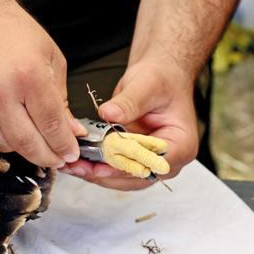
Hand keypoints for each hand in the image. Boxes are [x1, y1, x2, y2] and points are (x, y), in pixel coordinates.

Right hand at [0, 4, 86, 167]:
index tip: (72, 154)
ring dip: (23, 148)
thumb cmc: (13, 31)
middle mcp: (0, 92)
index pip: (51, 125)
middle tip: (58, 159)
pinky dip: (1, 132)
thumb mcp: (50, 58)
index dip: (64, 145)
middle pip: (27, 143)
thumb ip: (61, 99)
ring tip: (36, 141)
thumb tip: (71, 131)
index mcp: (29, 76)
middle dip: (47, 158)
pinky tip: (12, 122)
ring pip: (4, 143)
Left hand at [63, 59, 198, 189]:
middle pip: (135, 177)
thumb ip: (129, 102)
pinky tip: (77, 161)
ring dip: (96, 173)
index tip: (103, 166)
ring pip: (122, 178)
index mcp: (181, 143)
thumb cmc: (162, 79)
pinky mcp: (133, 158)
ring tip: (72, 166)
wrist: (159, 75)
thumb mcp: (147, 85)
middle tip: (79, 167)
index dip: (127, 168)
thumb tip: (109, 114)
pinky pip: (114, 168)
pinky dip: (95, 166)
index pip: (153, 164)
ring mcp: (149, 160)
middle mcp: (167, 159)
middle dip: (105, 175)